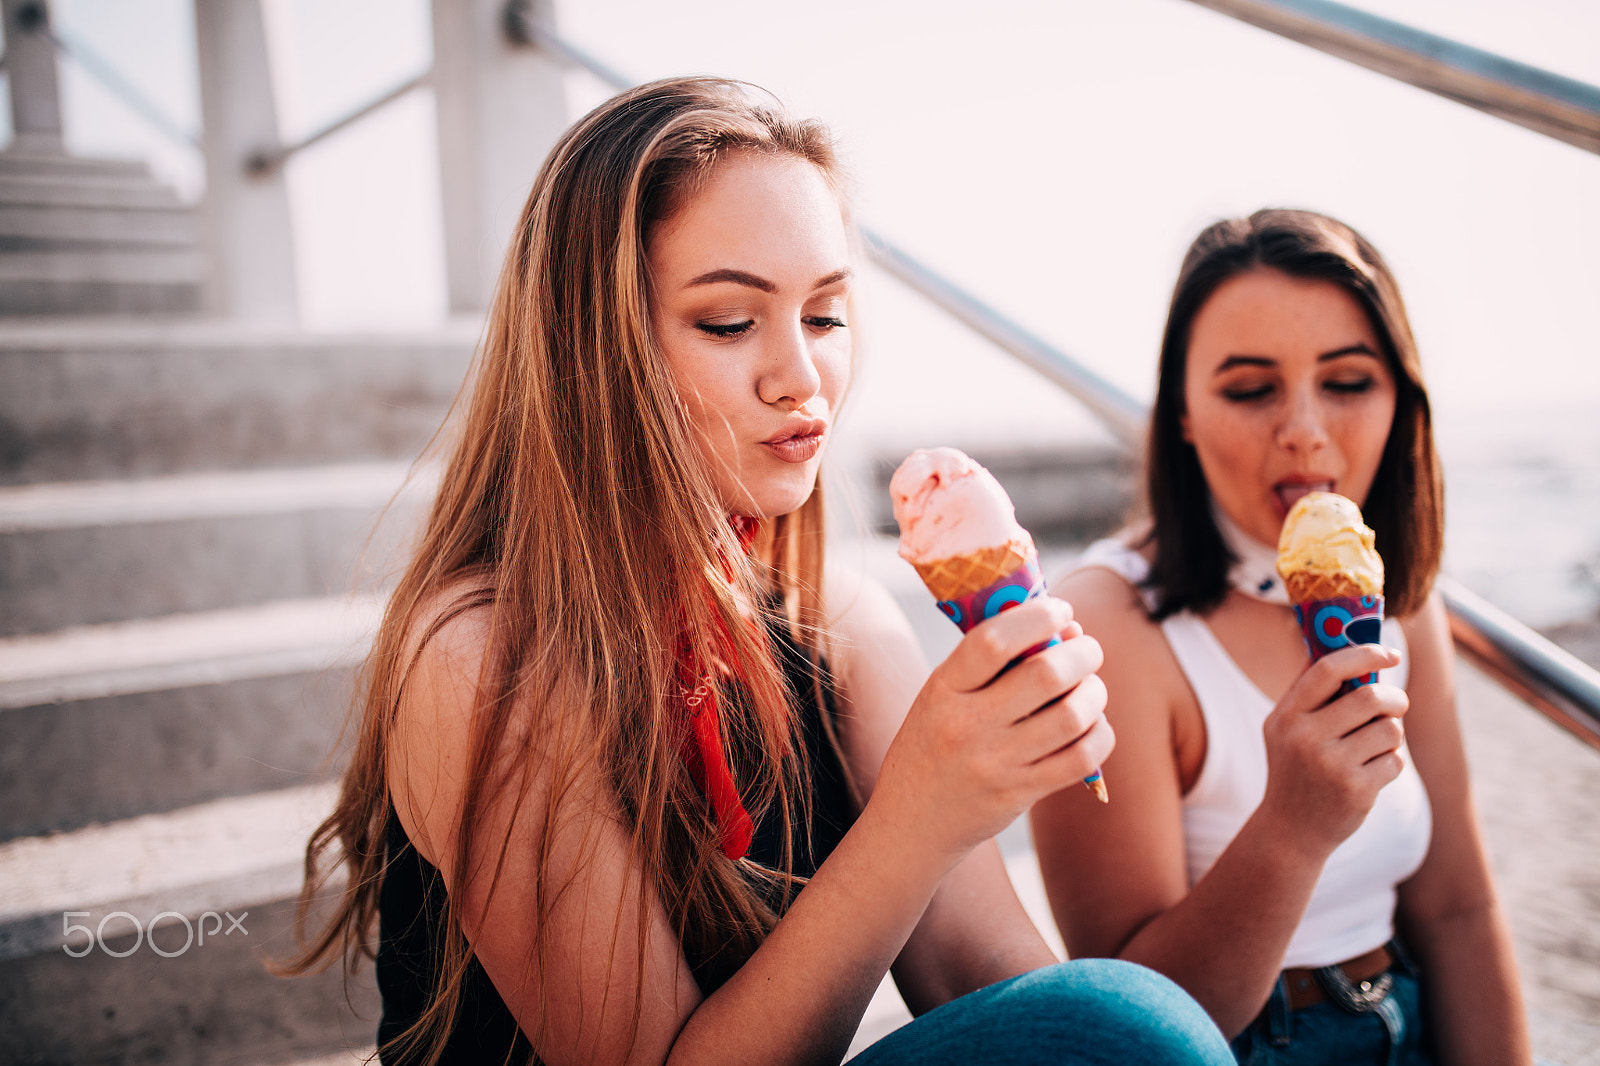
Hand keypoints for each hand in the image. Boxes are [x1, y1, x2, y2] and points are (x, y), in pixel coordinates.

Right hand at [873, 597, 1113, 859]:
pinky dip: (1100, 733)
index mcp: (942, 690)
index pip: (994, 641)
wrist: (911, 821)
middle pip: (1047, 675)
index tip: (1060, 610)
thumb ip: (993, 663)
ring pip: (1073, 717)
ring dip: (1095, 692)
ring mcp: (995, 764)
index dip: (1037, 616)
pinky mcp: (1020, 794)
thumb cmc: (933, 743)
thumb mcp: (941, 695)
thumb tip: (1068, 627)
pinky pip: (1082, 758)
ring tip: (1090, 687)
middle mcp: (966, 726)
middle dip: (1082, 652)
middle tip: (1087, 648)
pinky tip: (1091, 725)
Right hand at [1259, 643, 1407, 857]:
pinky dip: (1391, 762)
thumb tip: (1345, 646)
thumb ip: (1309, 692)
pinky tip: (1371, 773)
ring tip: (1375, 746)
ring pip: (1390, 729)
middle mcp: (1305, 738)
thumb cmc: (1294, 768)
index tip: (1389, 653)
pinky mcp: (1356, 790)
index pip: (1327, 670)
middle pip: (1371, 697)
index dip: (1363, 654)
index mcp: (1286, 716)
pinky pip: (1395, 760)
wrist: (1289, 831)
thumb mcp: (1284, 729)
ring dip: (1392, 734)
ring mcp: (1331, 765)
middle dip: (1394, 698)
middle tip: (1396, 705)